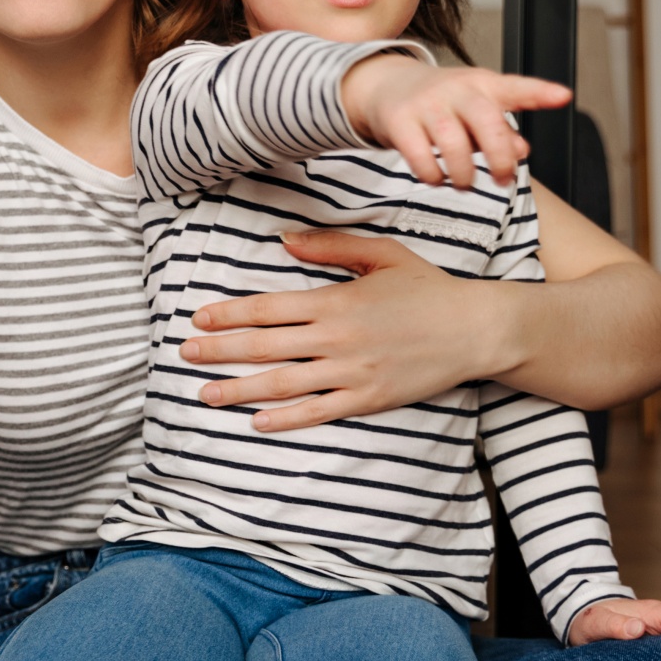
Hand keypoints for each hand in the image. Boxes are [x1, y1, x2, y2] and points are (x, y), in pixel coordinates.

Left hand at [180, 230, 507, 430]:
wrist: (475, 329)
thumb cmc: (427, 288)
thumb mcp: (381, 254)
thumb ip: (330, 247)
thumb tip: (283, 239)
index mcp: (336, 300)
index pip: (268, 308)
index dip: (229, 313)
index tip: (199, 316)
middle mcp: (338, 338)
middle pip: (265, 346)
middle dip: (220, 351)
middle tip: (185, 355)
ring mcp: (352, 372)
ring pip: (283, 383)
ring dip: (239, 389)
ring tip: (206, 393)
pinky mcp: (369, 399)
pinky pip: (319, 412)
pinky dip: (286, 419)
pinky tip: (257, 421)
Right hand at [339, 53, 569, 189]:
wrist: (387, 84)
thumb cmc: (443, 103)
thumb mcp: (476, 109)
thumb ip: (501, 130)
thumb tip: (522, 150)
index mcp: (483, 84)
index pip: (515, 88)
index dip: (539, 93)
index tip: (563, 97)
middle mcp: (457, 89)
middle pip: (486, 121)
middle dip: (500, 157)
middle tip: (503, 179)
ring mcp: (427, 104)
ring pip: (453, 144)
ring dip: (464, 174)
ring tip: (464, 182)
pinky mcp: (400, 120)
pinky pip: (420, 157)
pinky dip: (432, 176)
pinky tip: (435, 177)